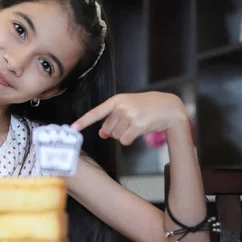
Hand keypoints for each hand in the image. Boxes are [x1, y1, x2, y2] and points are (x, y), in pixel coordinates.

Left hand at [71, 92, 187, 144]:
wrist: (168, 107)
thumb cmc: (147, 107)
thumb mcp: (128, 107)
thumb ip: (113, 118)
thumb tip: (102, 134)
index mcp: (116, 100)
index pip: (96, 112)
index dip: (83, 121)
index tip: (72, 128)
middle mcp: (121, 107)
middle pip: (107, 129)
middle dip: (115, 131)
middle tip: (130, 123)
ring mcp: (129, 115)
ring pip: (116, 136)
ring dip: (124, 134)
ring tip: (137, 124)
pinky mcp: (137, 125)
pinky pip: (125, 141)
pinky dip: (130, 140)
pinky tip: (139, 131)